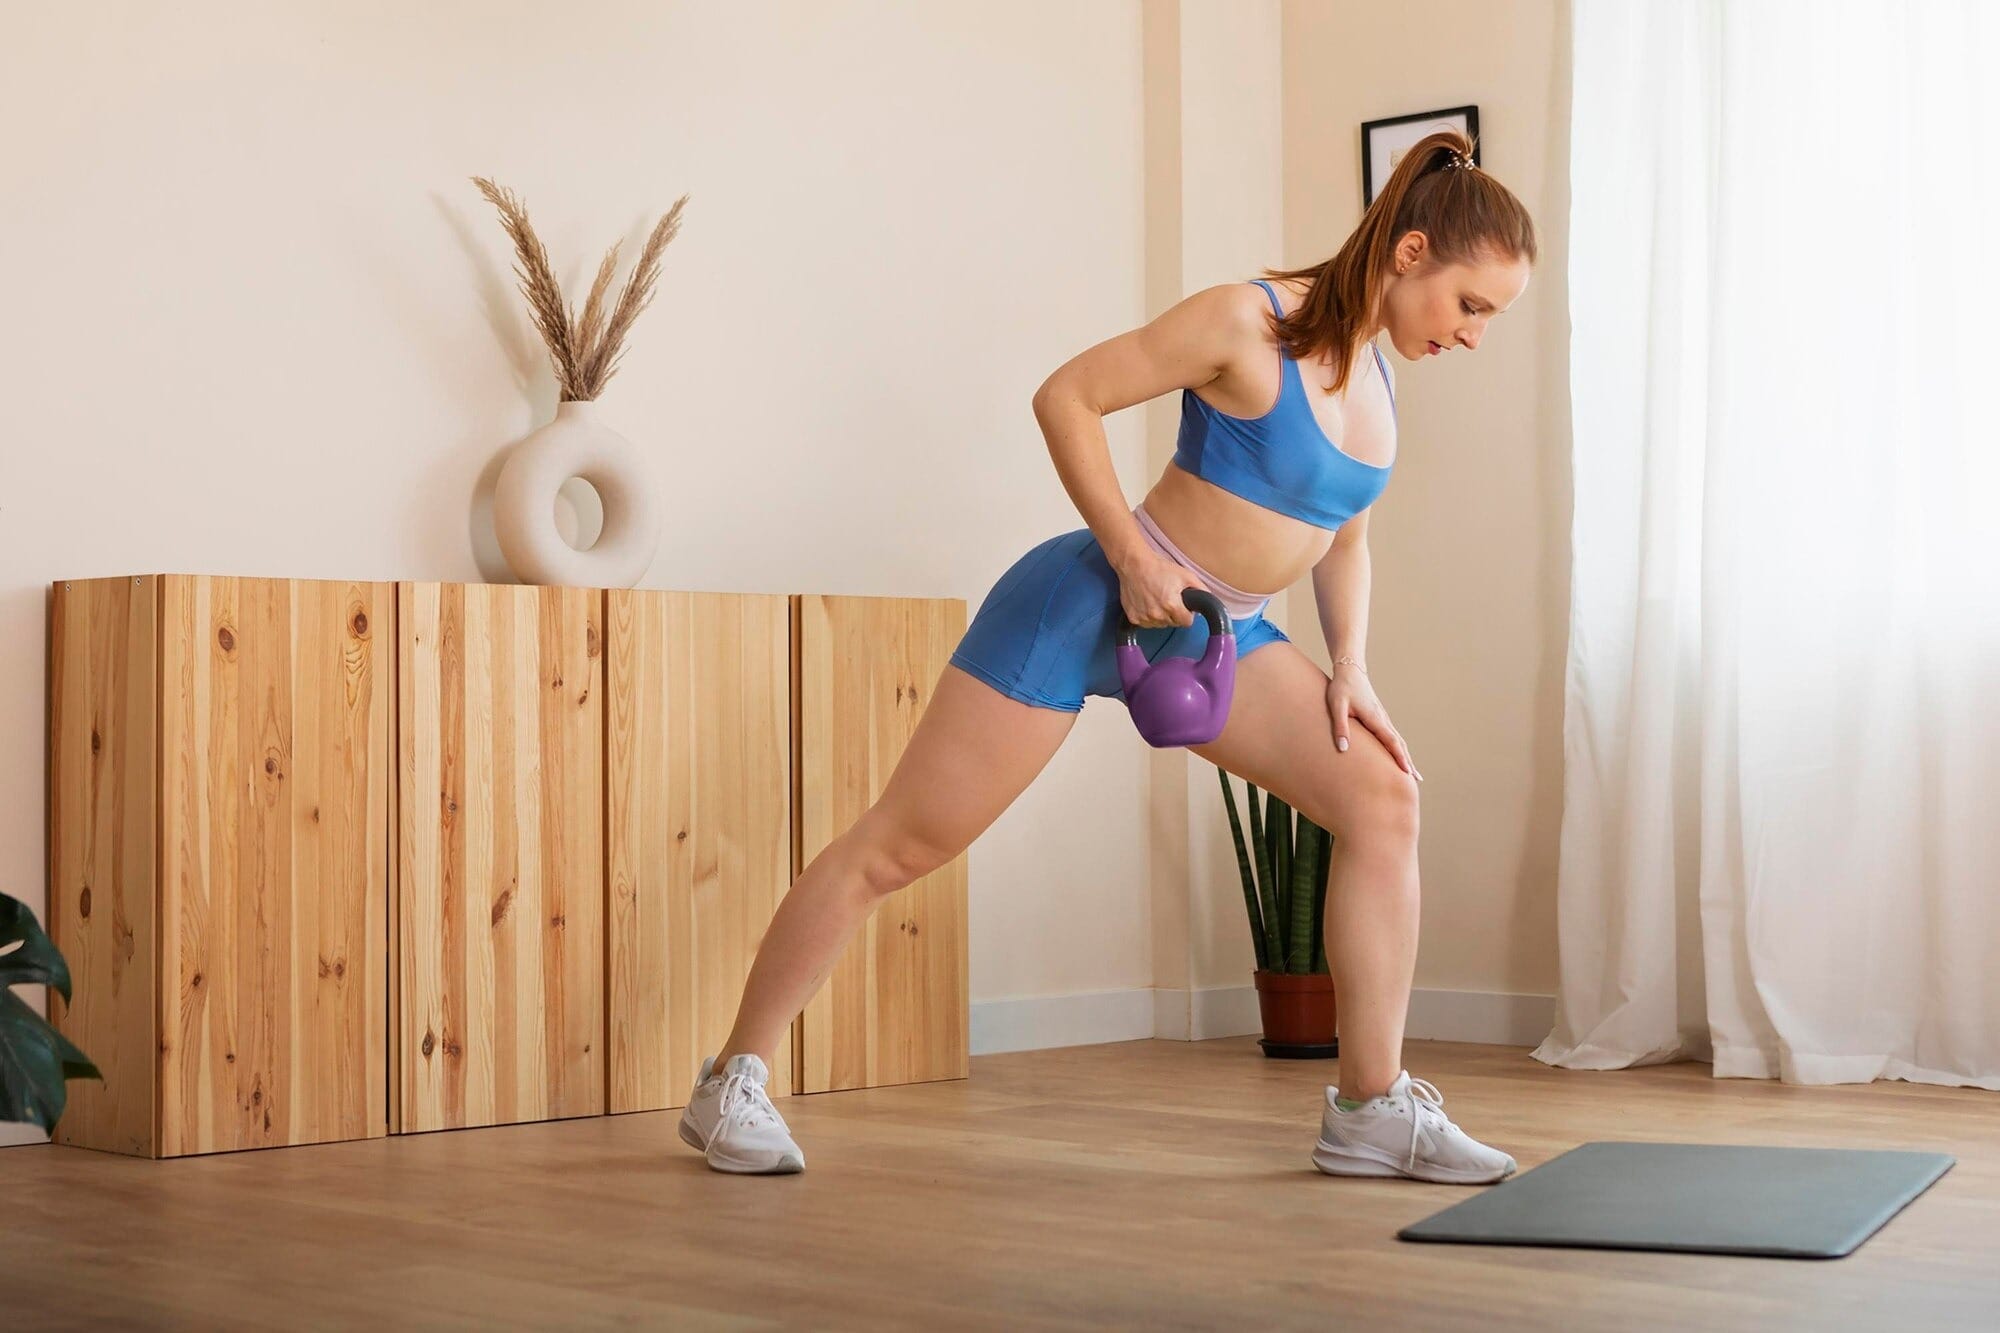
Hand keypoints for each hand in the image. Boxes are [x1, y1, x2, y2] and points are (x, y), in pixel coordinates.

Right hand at [1114, 551, 1202, 628]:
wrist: (1134, 565)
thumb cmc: (1159, 568)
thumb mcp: (1186, 575)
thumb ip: (1201, 590)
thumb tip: (1208, 603)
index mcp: (1172, 606)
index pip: (1186, 623)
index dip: (1187, 614)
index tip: (1182, 606)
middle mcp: (1157, 615)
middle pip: (1173, 624)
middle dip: (1174, 614)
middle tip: (1169, 598)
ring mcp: (1144, 618)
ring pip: (1159, 625)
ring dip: (1161, 616)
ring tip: (1157, 599)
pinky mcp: (1133, 618)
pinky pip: (1146, 623)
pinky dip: (1148, 616)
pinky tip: (1147, 602)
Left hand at [1326, 664, 1421, 779]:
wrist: (1350, 669)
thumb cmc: (1342, 687)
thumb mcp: (1336, 705)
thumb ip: (1341, 727)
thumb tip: (1343, 748)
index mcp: (1375, 718)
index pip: (1390, 741)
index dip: (1399, 757)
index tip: (1408, 772)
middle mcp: (1382, 719)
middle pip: (1399, 744)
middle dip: (1408, 762)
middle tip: (1417, 780)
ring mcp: (1382, 718)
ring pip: (1397, 740)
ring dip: (1405, 756)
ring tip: (1412, 773)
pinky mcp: (1379, 717)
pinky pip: (1391, 736)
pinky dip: (1398, 748)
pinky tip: (1398, 755)